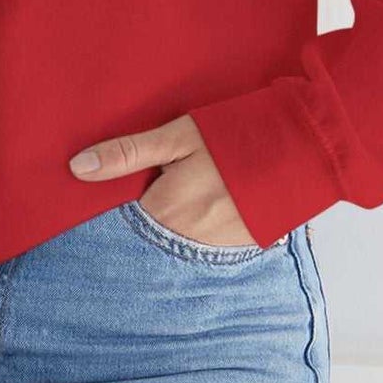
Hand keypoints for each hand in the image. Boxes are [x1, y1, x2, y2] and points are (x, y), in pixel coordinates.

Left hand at [67, 113, 257, 247]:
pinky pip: (211, 243)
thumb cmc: (237, 134)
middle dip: (152, 211)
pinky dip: (208, 225)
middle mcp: (189, 238)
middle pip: (153, 231)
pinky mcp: (245, 246)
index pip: (124, 219)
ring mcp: (220, 247)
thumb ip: (128, 154)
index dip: (122, 201)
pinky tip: (220, 200)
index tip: (127, 188)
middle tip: (170, 181)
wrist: (306, 145)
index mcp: (167, 210)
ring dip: (181, 220)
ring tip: (199, 188)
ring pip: (182, 239)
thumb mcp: (178, 135)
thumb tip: (77, 168)